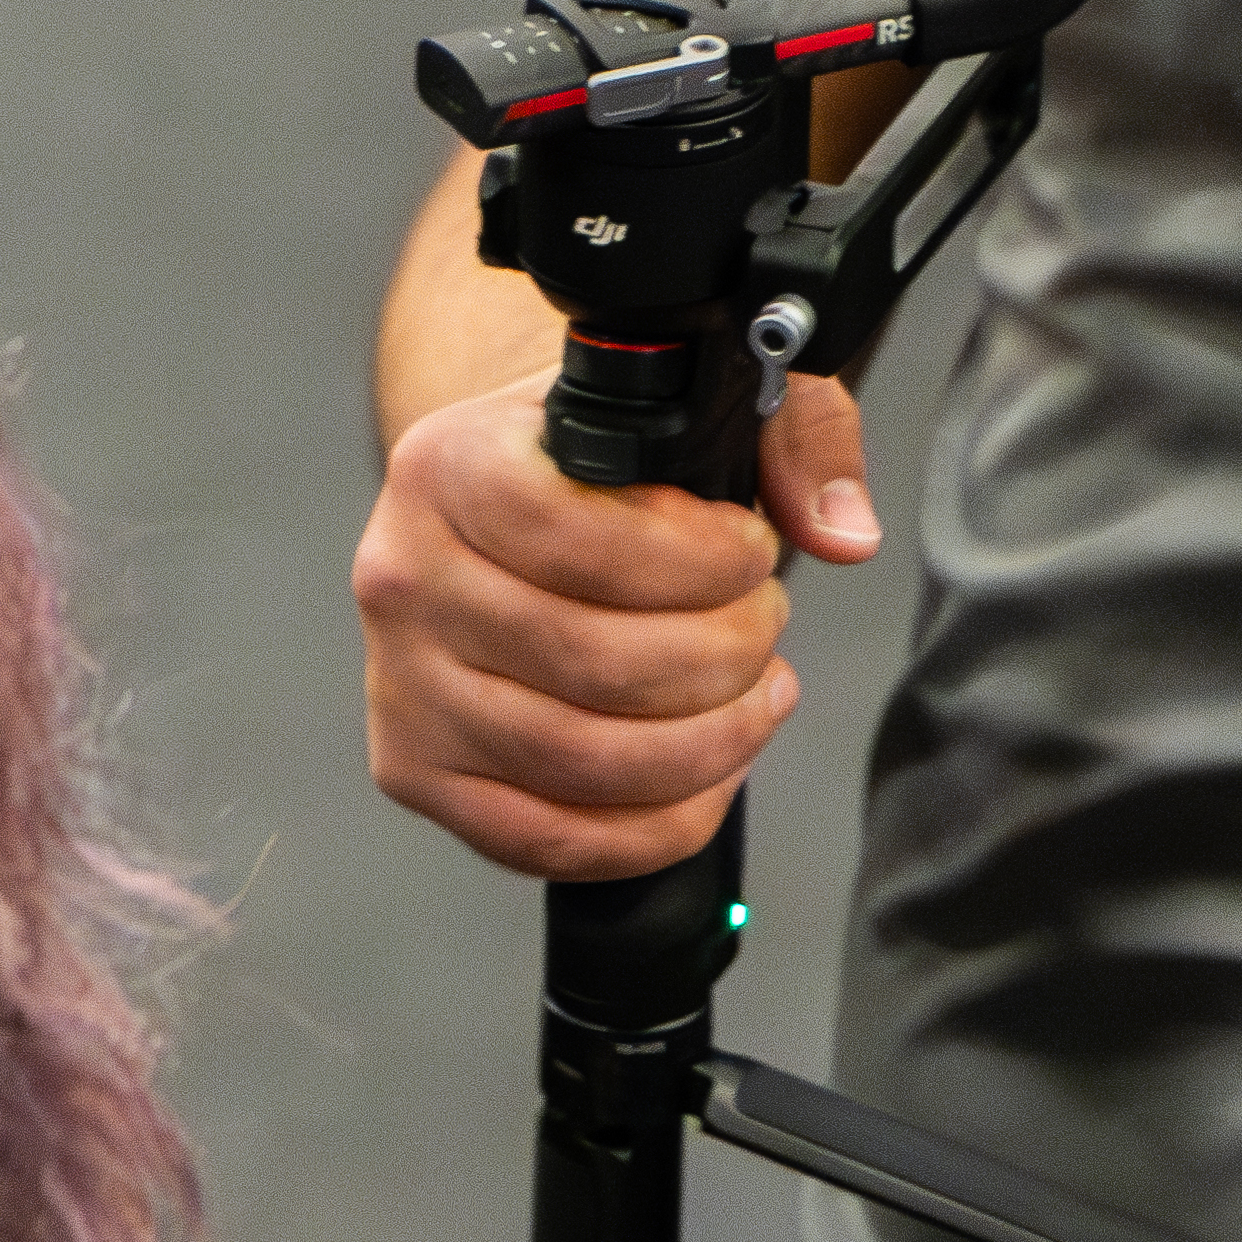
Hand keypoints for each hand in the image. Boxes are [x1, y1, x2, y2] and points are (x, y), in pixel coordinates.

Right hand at [351, 365, 872, 879]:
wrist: (487, 512)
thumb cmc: (597, 465)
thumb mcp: (701, 403)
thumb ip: (792, 439)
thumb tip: (840, 532)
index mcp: (446, 465)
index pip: (577, 536)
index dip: (701, 560)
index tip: (751, 551)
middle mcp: (401, 575)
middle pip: (594, 661)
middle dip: (725, 653)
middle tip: (762, 626)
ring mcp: (401, 684)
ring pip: (583, 758)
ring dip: (710, 740)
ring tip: (754, 694)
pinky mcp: (416, 769)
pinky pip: (551, 838)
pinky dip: (659, 823)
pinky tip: (712, 770)